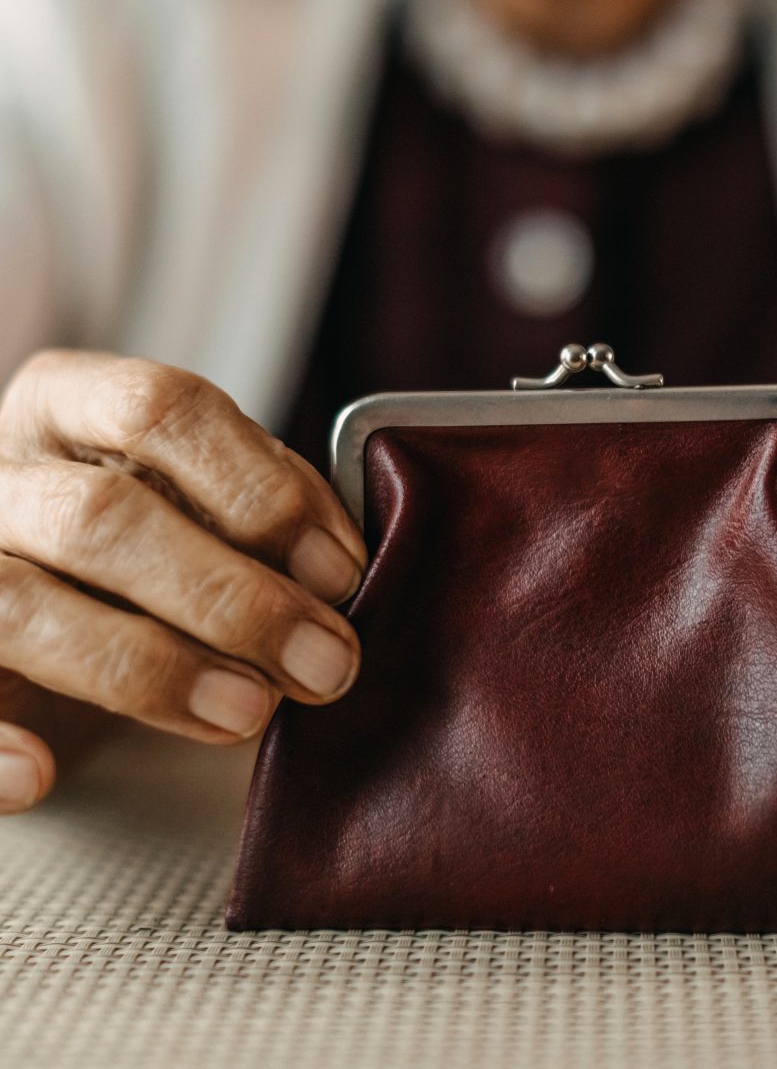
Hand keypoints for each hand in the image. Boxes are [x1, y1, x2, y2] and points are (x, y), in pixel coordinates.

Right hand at [0, 350, 366, 813]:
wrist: (39, 574)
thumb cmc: (142, 528)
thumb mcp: (198, 492)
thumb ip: (260, 508)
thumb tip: (334, 571)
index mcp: (69, 404)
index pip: (160, 410)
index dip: (261, 491)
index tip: (340, 572)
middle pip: (101, 516)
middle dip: (230, 597)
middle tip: (323, 662)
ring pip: (19, 604)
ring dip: (148, 667)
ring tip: (247, 711)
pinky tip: (36, 776)